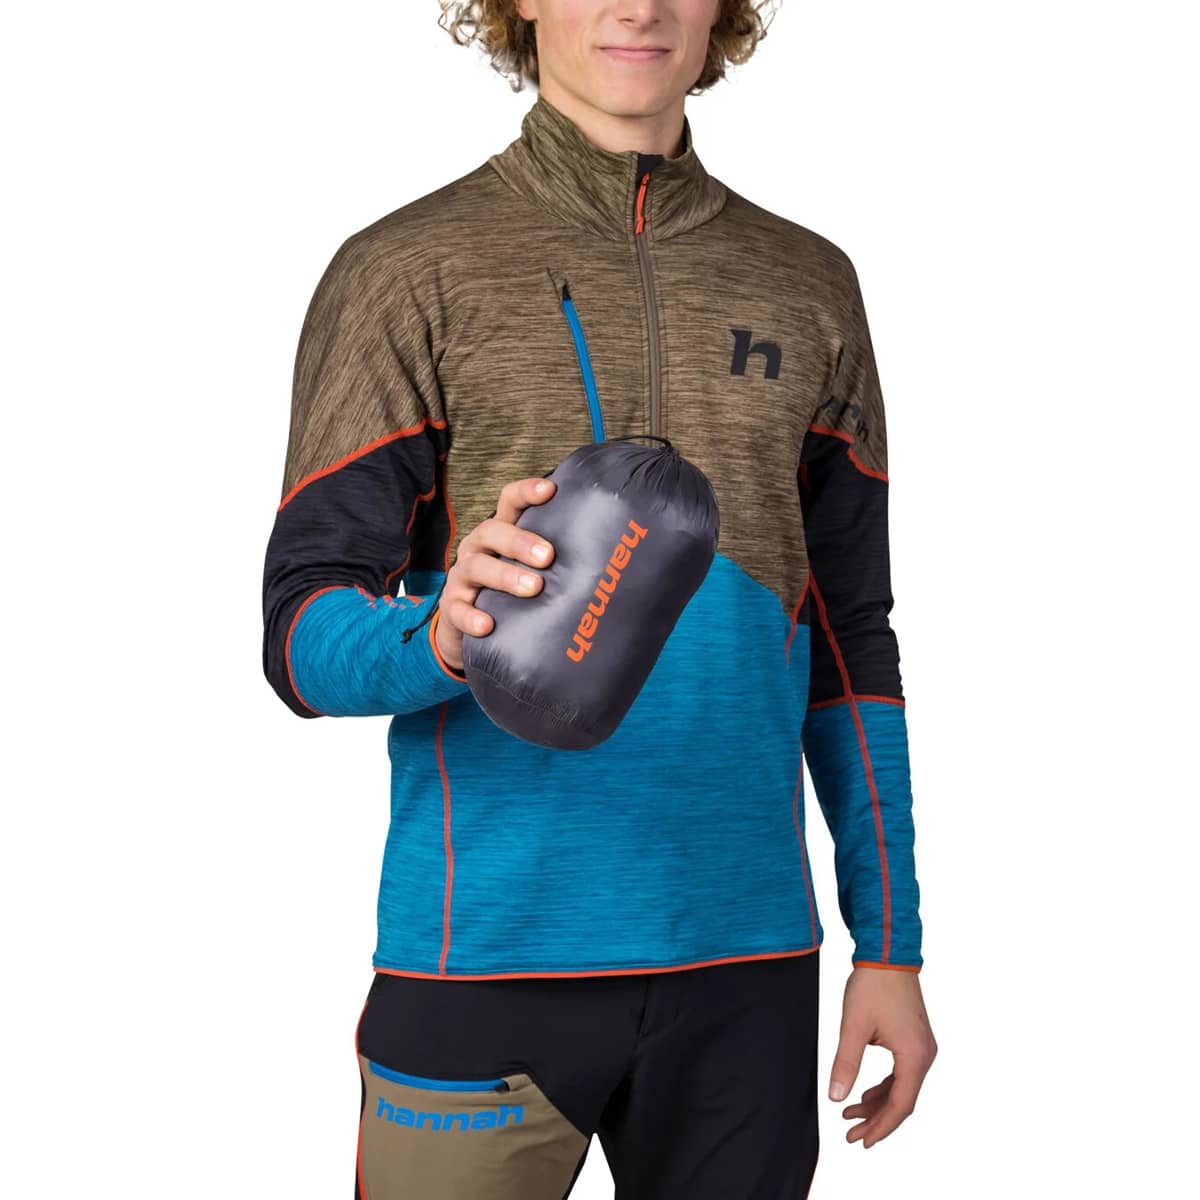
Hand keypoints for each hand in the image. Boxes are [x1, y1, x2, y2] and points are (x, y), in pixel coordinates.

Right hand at [434, 476, 557, 671]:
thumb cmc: (514, 593)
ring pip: (477, 567)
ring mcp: (462, 577)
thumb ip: (561, 562)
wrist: (473, 629)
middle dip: (520, 541)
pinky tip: (488, 625)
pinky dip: (471, 616)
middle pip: (492, 530)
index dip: (526, 492)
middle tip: (548, 556)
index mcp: (501, 533)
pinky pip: (457, 609)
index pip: (509, 501)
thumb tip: (620, 564)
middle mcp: (479, 548)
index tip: (550, 490)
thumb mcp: (534, 571)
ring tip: (533, 588)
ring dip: (505, 576)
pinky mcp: (452, 607)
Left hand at [828, 966, 936, 1147]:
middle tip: (852, 1135)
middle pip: (903, 1100)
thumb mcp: (853, 1026)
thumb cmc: (873, 986)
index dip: (881, 1127)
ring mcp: (922, 1047)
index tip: (862, 1141)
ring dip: (878, 1103)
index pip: (900, 1105)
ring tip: (851, 1115)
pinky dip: (885, 1086)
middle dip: (877, 1120)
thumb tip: (835, 1097)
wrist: (888, 954)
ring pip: (902, 1087)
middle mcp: (925, 1055)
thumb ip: (845, 1063)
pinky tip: (865, 1093)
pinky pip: (902, 1073)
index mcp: (914, 1056)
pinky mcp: (915, 1039)